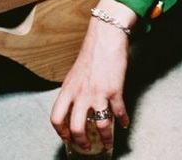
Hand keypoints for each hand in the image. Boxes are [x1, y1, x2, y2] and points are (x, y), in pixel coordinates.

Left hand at [50, 0, 136, 151]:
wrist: (106, 35)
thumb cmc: (92, 51)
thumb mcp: (76, 72)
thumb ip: (75, 89)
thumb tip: (77, 105)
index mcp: (68, 88)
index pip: (56, 117)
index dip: (60, 132)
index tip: (66, 138)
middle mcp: (81, 93)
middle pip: (75, 127)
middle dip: (81, 142)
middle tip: (87, 147)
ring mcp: (97, 93)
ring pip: (99, 126)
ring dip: (105, 138)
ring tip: (108, 143)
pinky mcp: (114, 90)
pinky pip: (118, 113)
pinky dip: (123, 121)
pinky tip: (125, 123)